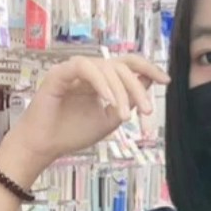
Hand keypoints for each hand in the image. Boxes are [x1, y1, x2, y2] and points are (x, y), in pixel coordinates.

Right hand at [2, 54, 169, 180]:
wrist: (45, 146)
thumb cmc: (72, 133)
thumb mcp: (109, 119)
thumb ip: (128, 101)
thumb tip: (149, 81)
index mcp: (101, 79)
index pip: (128, 65)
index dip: (148, 68)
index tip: (166, 81)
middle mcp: (89, 71)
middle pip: (121, 66)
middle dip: (137, 88)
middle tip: (146, 111)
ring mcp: (74, 70)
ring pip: (106, 68)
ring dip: (120, 91)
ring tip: (124, 115)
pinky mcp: (60, 73)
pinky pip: (85, 68)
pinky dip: (100, 83)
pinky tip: (108, 100)